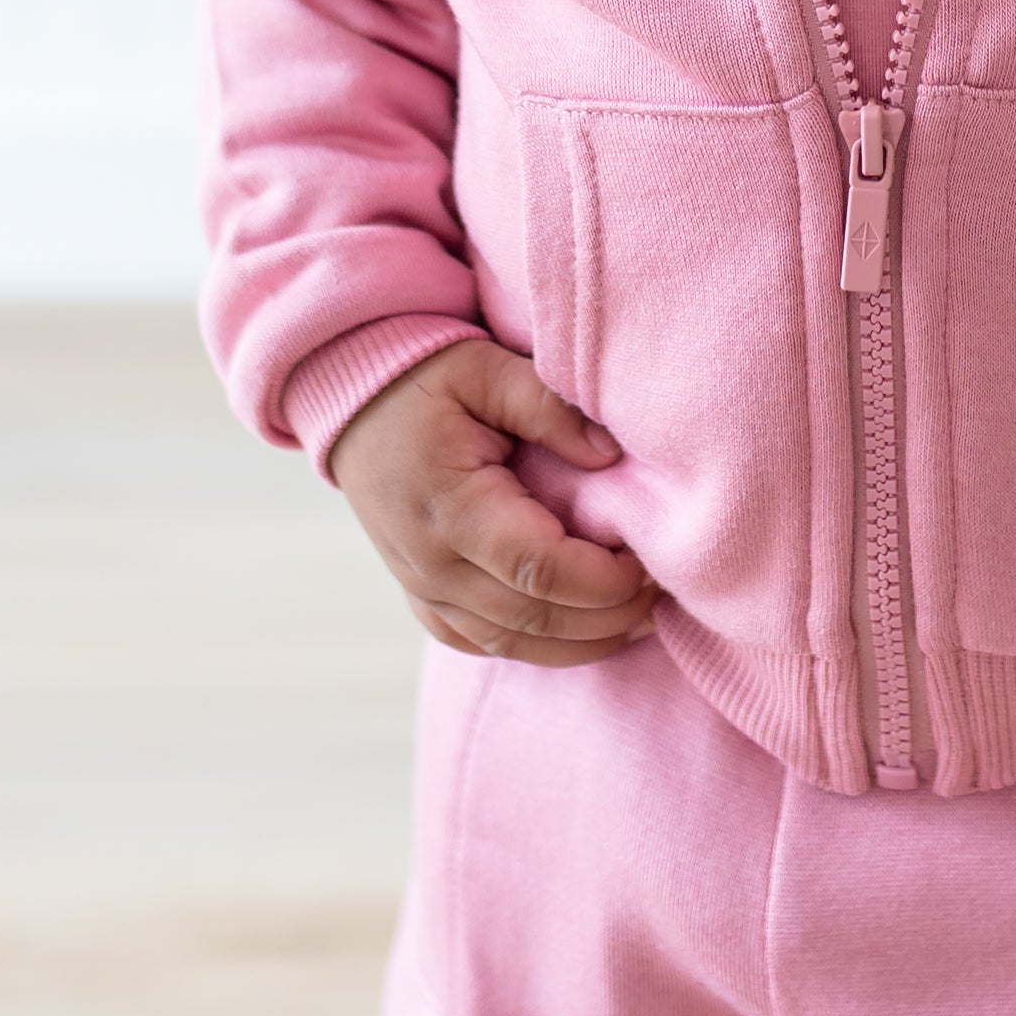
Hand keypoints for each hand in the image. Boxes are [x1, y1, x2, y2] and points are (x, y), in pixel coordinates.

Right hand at [328, 339, 661, 665]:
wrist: (353, 404)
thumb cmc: (425, 380)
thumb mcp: (486, 368)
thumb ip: (550, 407)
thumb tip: (609, 454)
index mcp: (451, 509)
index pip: (538, 570)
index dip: (603, 580)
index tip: (651, 563)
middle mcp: (431, 564)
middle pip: (532, 618)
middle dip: (607, 617)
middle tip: (663, 594)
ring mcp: (422, 589)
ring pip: (511, 644)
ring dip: (581, 644)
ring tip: (641, 620)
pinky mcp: (423, 598)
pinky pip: (483, 644)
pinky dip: (538, 647)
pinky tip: (585, 634)